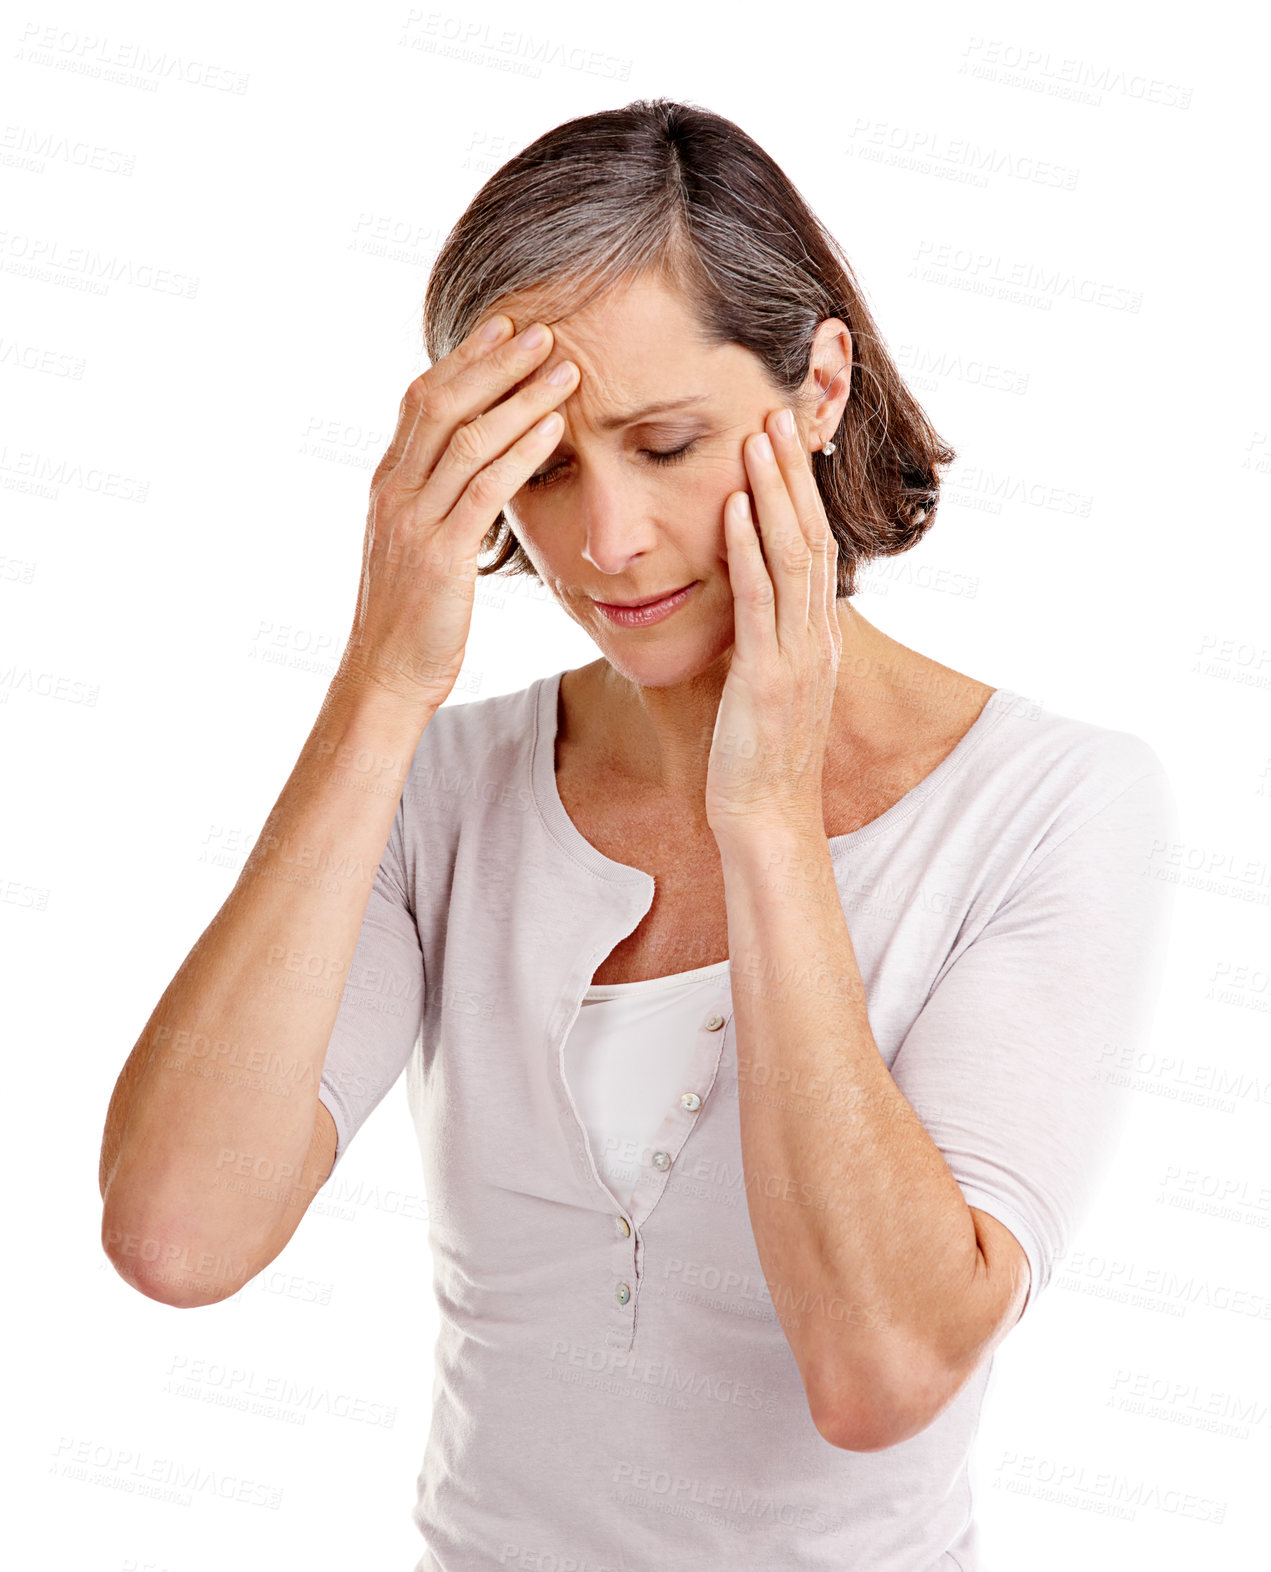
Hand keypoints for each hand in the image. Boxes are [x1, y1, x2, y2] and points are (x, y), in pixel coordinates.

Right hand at [336, 317, 578, 711]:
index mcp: (388, 484)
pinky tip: (555, 428)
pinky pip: (483, 490)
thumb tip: (473, 469)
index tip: (505, 326)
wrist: (385, 675)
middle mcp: (394, 492)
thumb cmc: (414, 617)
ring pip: (467, 439)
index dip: (464, 359)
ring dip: (519, 397)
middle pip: (443, 404)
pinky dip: (521, 452)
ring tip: (564, 368)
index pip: (423, 401)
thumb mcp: (418, 546)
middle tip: (542, 327)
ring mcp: (413, 522)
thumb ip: (439, 501)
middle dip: (494, 361)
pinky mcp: (439, 556)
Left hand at [705, 408, 841, 840]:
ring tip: (758, 438)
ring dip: (775, 493)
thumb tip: (737, 603)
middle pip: (812, 537)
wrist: (765, 819)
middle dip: (793, 474)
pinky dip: (749, 550)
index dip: (802, 494)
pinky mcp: (766, 677)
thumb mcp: (761, 687)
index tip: (784, 444)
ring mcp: (796, 656)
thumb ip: (758, 640)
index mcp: (815, 639)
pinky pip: (760, 602)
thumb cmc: (755, 759)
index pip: (815, 549)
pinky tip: (735, 508)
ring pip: (793, 557)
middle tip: (776, 412)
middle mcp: (815, 638)